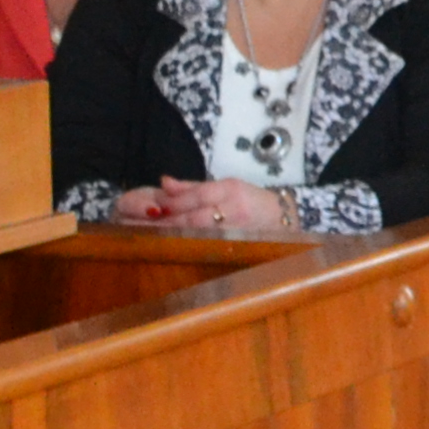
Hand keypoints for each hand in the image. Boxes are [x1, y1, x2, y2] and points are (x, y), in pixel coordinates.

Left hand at [124, 177, 300, 234]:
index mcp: (231, 190)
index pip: (200, 194)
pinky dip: (187, 244)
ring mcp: (236, 231)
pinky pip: (207, 245)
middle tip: (144, 222)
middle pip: (197, 216)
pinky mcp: (236, 245)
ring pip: (200, 233)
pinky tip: (172, 245)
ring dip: (174, 234)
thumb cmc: (251, 200)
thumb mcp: (227, 185)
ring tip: (152, 234)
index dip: (176, 199)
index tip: (155, 203)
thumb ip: (192, 187)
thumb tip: (163, 183)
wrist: (284, 219)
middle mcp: (235, 210)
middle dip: (169, 220)